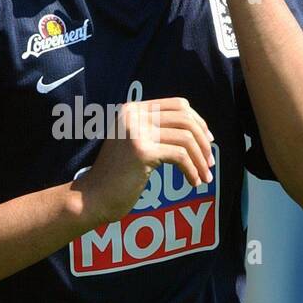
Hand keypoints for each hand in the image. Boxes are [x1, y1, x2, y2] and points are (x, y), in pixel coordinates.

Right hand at [77, 97, 213, 225]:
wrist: (92, 197)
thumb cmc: (117, 176)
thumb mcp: (136, 144)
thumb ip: (157, 132)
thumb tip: (199, 132)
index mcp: (132, 110)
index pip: (178, 104)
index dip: (198, 121)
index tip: (207, 141)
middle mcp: (133, 115)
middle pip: (185, 118)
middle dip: (203, 141)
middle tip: (210, 162)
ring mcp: (136, 132)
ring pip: (186, 138)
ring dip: (200, 159)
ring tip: (205, 177)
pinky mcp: (141, 152)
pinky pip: (180, 156)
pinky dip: (192, 170)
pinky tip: (193, 182)